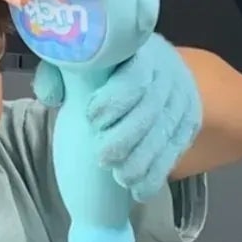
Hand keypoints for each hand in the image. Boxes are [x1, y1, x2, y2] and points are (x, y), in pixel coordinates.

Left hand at [37, 36, 201, 203]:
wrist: (152, 70)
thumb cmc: (105, 68)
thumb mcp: (80, 61)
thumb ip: (59, 72)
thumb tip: (52, 96)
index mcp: (139, 52)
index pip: (134, 74)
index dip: (115, 99)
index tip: (91, 117)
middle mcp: (167, 73)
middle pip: (150, 109)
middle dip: (126, 139)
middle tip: (103, 159)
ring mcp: (181, 99)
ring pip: (165, 134)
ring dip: (142, 162)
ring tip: (121, 178)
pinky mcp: (189, 123)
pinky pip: (176, 151)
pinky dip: (157, 174)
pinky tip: (139, 190)